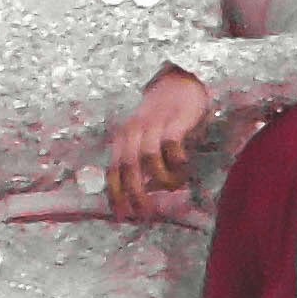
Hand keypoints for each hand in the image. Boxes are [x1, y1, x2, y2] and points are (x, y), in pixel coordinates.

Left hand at [107, 65, 216, 220]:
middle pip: (127, 167)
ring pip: (148, 159)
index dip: (115, 194)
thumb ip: (143, 162)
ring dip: (162, 178)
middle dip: (134, 194)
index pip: (112, 170)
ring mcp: (153, 124)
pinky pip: (171, 145)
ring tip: (175, 186)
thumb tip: (148, 190)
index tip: (121, 216)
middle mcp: (133, 131)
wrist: (181, 82)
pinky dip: (176, 160)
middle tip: (144, 213)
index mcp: (122, 138)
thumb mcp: (148, 139)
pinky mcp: (175, 120)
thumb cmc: (165, 117)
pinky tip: (184, 166)